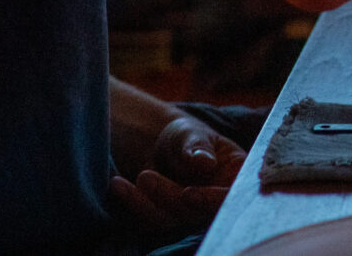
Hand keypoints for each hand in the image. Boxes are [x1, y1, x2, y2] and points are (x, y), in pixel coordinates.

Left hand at [109, 105, 245, 234]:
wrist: (158, 143)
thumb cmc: (184, 135)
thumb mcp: (191, 133)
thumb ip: (198, 147)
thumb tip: (206, 163)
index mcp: (233, 175)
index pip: (229, 195)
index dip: (212, 200)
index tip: (188, 193)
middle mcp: (214, 198)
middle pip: (196, 211)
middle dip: (169, 196)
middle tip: (146, 176)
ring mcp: (190, 211)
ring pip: (171, 218)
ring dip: (147, 201)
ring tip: (135, 175)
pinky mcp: (166, 217)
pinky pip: (149, 218)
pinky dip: (133, 203)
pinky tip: (118, 185)